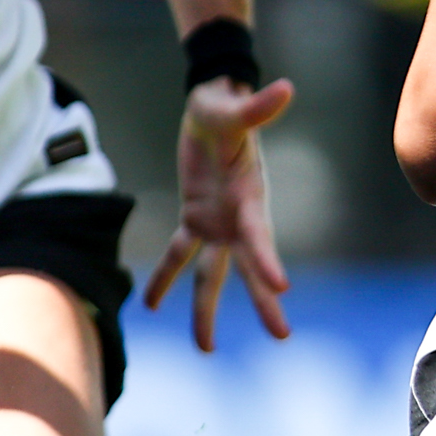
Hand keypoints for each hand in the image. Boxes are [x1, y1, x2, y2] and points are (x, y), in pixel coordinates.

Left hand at [144, 76, 296, 351]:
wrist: (213, 107)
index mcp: (252, 197)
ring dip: (208, 310)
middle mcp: (239, 219)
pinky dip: (165, 277)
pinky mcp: (195, 220)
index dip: (270, 261)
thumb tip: (284, 87)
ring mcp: (217, 224)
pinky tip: (150, 305)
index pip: (261, 235)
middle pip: (251, 268)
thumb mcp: (233, 109)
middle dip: (264, 302)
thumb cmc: (226, 107)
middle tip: (282, 335)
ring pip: (213, 275)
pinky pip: (179, 255)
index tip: (282, 287)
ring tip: (204, 349)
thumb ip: (256, 106)